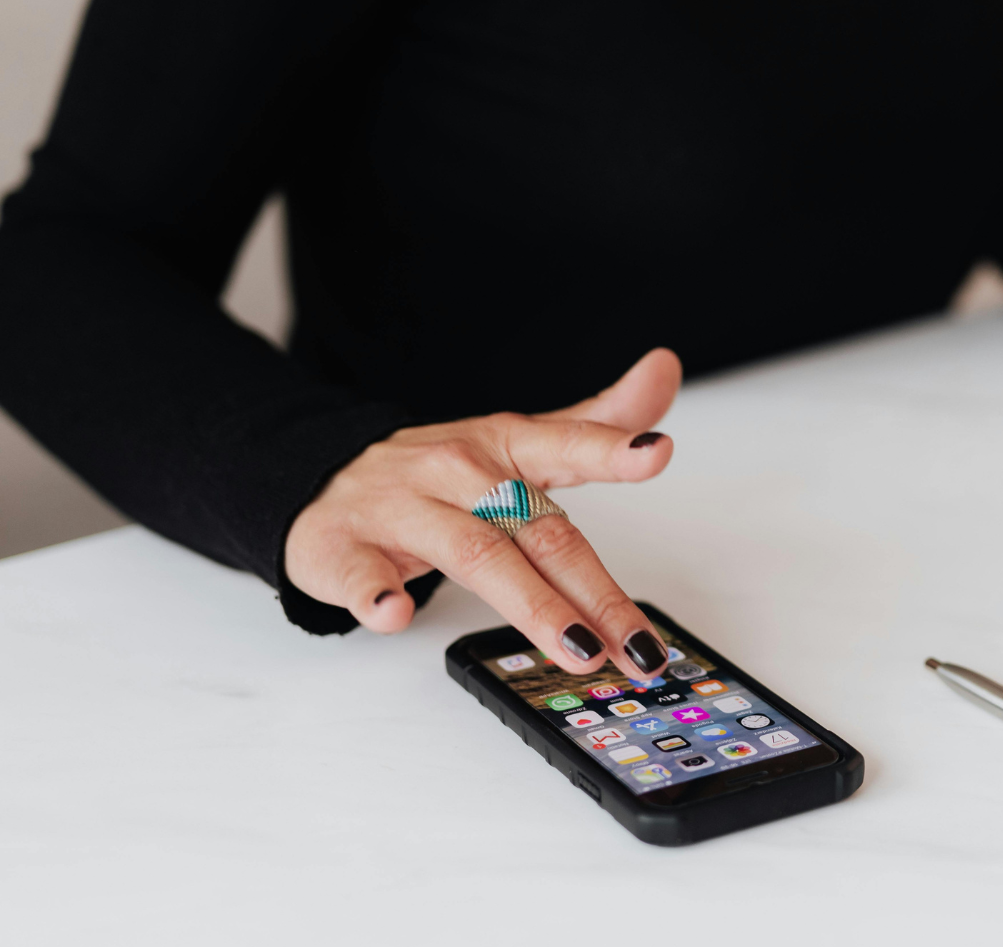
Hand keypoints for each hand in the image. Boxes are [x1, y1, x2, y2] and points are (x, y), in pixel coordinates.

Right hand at [286, 348, 682, 680]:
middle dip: (593, 591)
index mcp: (503, 447)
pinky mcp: (342, 549)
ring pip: (473, 554)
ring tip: (577, 647)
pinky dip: (375, 595)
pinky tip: (393, 614)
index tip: (655, 452)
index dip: (612, 449)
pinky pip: (360, 573)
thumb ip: (596, 422)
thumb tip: (665, 369)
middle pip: (536, 531)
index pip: (565, 444)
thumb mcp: (520, 441)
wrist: (322, 478)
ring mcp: (399, 510)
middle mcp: (457, 473)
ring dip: (529, 605)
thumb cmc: (438, 475)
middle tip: (639, 644)